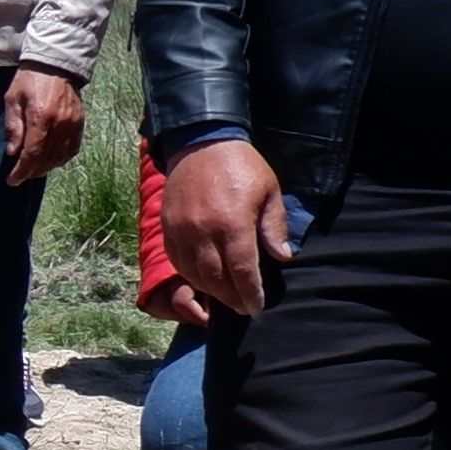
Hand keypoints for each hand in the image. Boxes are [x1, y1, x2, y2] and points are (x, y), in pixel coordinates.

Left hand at [0, 63, 88, 187]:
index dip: (22, 171)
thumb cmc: (29, 80)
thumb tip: (13, 152)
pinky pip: (72, 149)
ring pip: (60, 157)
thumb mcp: (13, 99)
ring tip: (33, 170)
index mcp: (41, 117)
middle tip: (19, 176)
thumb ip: (13, 127)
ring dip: (45, 168)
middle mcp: (60, 124)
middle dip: (31, 172)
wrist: (56, 64)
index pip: (32, 154)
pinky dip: (61, 159)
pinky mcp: (80, 123)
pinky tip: (50, 161)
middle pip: (46, 159)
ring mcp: (73, 124)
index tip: (12, 180)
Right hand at [162, 138, 291, 319]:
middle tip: (243, 307)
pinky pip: (177, 260)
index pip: (242, 270)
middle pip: (216, 278)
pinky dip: (190, 275)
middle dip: (231, 298)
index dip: (250, 292)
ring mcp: (182, 230)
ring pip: (194, 274)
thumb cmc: (242, 166)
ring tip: (225, 297)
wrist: (202, 142)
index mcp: (232, 223)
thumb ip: (274, 226)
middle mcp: (203, 231)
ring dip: (210, 291)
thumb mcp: (269, 191)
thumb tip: (282, 257)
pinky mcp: (168, 227)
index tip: (257, 307)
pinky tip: (202, 280)